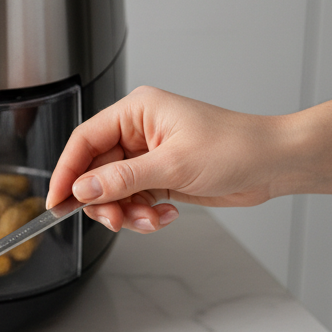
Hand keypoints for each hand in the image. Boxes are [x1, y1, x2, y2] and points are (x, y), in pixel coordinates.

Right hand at [47, 86, 287, 233]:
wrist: (275, 163)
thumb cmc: (236, 147)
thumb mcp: (172, 165)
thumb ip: (121, 179)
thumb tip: (83, 190)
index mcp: (136, 112)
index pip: (84, 141)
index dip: (67, 172)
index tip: (57, 199)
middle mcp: (138, 132)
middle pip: (96, 171)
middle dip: (103, 200)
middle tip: (114, 219)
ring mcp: (149, 155)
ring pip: (113, 190)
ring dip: (127, 211)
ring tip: (149, 219)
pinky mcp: (160, 176)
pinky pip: (134, 199)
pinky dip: (143, 213)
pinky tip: (165, 215)